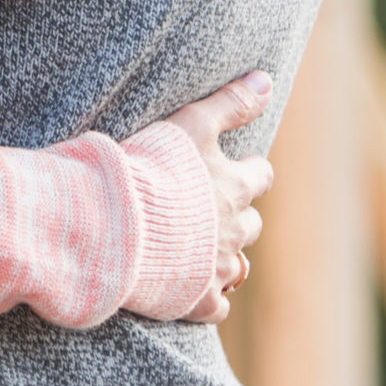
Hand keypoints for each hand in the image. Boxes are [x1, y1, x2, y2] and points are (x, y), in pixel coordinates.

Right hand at [162, 71, 275, 323]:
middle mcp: (235, 230)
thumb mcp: (191, 124)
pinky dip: (207, 297)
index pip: (259, 176)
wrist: (119, 224)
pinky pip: (216, 305)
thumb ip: (230, 103)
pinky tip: (187, 288)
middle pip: (251, 225)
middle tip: (205, 211)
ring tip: (194, 250)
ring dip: (221, 258)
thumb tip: (267, 80)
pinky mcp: (197, 299)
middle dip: (236, 218)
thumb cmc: (151, 168)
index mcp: (236, 188)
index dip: (246, 172)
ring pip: (236, 267)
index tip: (231, 170)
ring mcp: (218, 268)